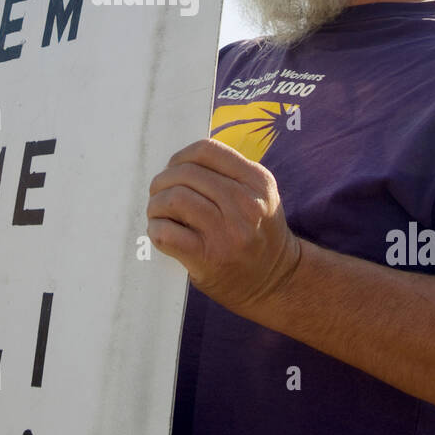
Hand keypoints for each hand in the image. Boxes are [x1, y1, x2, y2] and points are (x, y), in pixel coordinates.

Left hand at [146, 137, 302, 318]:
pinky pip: (167, 233)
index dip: (181, 157)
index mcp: (258, 181)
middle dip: (163, 182)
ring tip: (158, 214)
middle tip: (159, 194)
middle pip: (186, 174)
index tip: (173, 169)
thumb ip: (229, 175)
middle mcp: (247, 204)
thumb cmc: (259, 235)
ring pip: (174, 199)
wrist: (277, 283)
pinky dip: (156, 229)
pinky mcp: (209, 258)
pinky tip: (161, 233)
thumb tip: (178, 162)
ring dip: (157, 205)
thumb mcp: (259, 197)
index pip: (207, 151)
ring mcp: (228, 232)